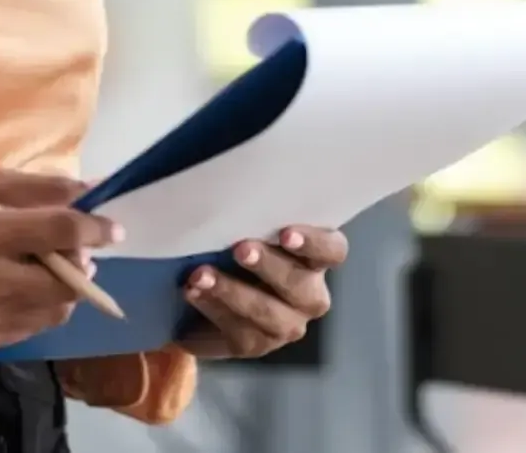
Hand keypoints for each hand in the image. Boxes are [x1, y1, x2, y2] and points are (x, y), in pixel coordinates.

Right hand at [0, 170, 121, 351]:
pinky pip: (30, 328)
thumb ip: (26, 187)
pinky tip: (17, 284)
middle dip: (80, 259)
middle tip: (70, 243)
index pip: (58, 232)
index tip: (113, 225)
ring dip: (63, 285)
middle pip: (65, 280)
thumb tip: (83, 188)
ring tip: (41, 263)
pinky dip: (38, 306)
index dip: (94, 227)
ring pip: (54, 310)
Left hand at [178, 226, 345, 360]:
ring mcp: (286, 323)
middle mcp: (308, 293)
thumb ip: (249, 210)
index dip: (314, 243)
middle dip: (269, 267)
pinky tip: (193, 292)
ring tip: (200, 275)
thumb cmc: (231, 238)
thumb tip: (230, 181)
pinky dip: (214, 309)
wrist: (203, 285)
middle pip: (302, 285)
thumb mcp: (243, 221)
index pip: (332, 250)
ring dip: (234, 292)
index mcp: (313, 257)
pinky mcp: (257, 344)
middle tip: (239, 249)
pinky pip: (242, 333)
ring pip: (271, 315)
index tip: (285, 233)